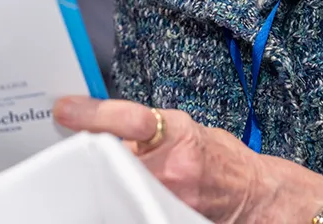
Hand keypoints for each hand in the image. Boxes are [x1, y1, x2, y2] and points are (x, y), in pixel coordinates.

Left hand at [53, 97, 322, 223]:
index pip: (130, 118)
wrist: (259, 198)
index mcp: (177, 133)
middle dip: (92, 151)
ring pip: (118, 183)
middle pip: (112, 156)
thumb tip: (102, 120)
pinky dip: (121, 198)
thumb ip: (149, 127)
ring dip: (105, 176)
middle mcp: (173, 166)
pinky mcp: (168, 216)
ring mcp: (170, 197)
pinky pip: (131, 205)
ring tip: (97, 170)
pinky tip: (117, 194)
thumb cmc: (223, 160)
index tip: (63, 109)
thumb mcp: (187, 129)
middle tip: (72, 146)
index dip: (93, 113)